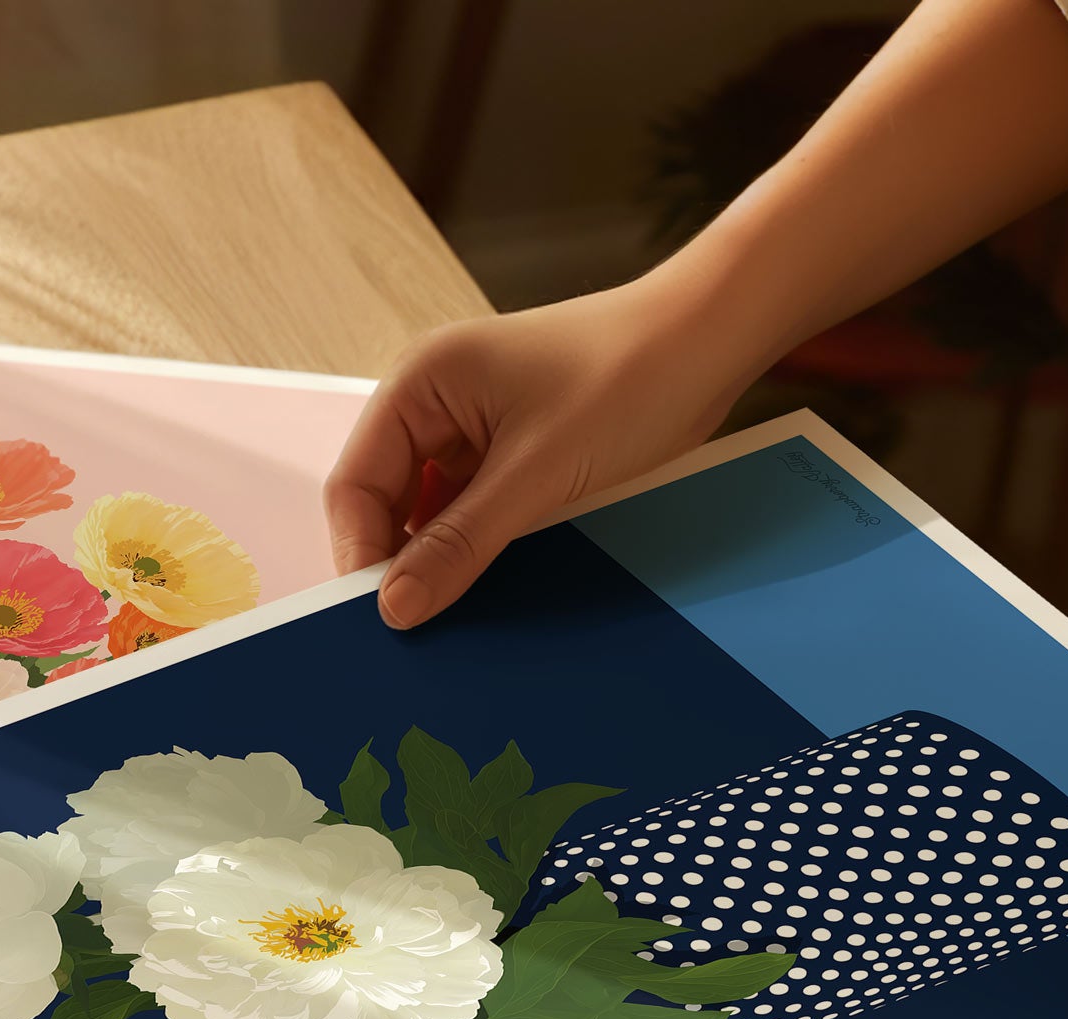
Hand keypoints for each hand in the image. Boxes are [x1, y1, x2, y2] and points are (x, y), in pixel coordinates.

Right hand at [324, 271, 754, 628]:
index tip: (382, 618)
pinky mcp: (508, 453)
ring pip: (428, 516)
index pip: (355, 485)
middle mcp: (434, 402)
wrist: (712, 340)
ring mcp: (471, 428)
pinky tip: (493, 585)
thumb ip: (459, 544)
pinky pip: (470, 514)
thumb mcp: (535, 475)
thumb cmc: (628, 377)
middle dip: (399, 563)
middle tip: (420, 628)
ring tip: (460, 610)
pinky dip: (476, 550)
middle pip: (385, 503)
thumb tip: (394, 608)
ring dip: (441, 561)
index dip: (361, 554)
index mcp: (419, 382)